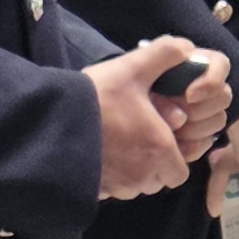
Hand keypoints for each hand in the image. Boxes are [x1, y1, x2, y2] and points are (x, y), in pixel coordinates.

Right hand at [90, 37, 225, 200]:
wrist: (51, 121)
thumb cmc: (99, 96)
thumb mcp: (134, 67)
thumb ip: (166, 54)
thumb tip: (187, 47)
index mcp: (159, 150)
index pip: (180, 173)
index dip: (174, 159)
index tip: (161, 140)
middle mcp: (140, 176)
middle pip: (156, 182)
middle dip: (153, 166)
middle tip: (138, 139)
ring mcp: (115, 187)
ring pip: (133, 187)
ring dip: (131, 173)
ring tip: (118, 145)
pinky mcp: (94, 191)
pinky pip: (109, 190)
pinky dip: (109, 178)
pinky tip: (100, 155)